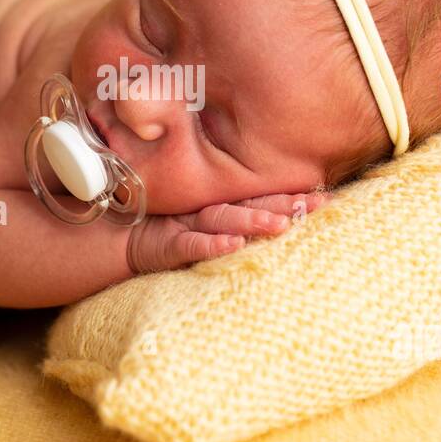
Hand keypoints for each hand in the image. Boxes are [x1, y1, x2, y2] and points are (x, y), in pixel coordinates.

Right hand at [126, 191, 331, 273]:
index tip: (325, 197)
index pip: (259, 198)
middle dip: (283, 205)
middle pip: (249, 205)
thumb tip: (276, 222)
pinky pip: (190, 245)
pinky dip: (211, 245)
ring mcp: (185, 225)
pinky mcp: (165, 244)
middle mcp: (206, 211)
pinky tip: (233, 245)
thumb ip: (230, 219)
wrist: (115, 240)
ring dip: (252, 221)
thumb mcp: (197, 225)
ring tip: (280, 224)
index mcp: (218, 205)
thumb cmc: (161, 230)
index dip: (289, 196)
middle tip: (317, 205)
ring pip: (223, 220)